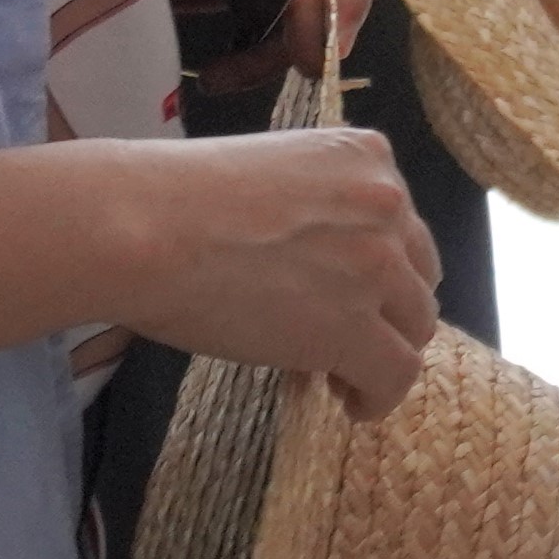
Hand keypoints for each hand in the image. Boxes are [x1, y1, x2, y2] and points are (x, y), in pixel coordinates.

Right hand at [109, 127, 441, 418]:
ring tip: (342, 376)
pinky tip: (351, 403)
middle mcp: (386, 202)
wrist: (142, 228)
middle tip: (345, 334)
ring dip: (385, 350)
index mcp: (365, 155)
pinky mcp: (353, 326)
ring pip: (416, 324)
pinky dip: (380, 396)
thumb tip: (316, 273)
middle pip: (417, 272)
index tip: (340, 292)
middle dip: (387, 307)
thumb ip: (314, 212)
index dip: (374, 266)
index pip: (399, 223)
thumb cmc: (174, 200)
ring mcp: (376, 264)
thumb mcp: (271, 178)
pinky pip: (397, 373)